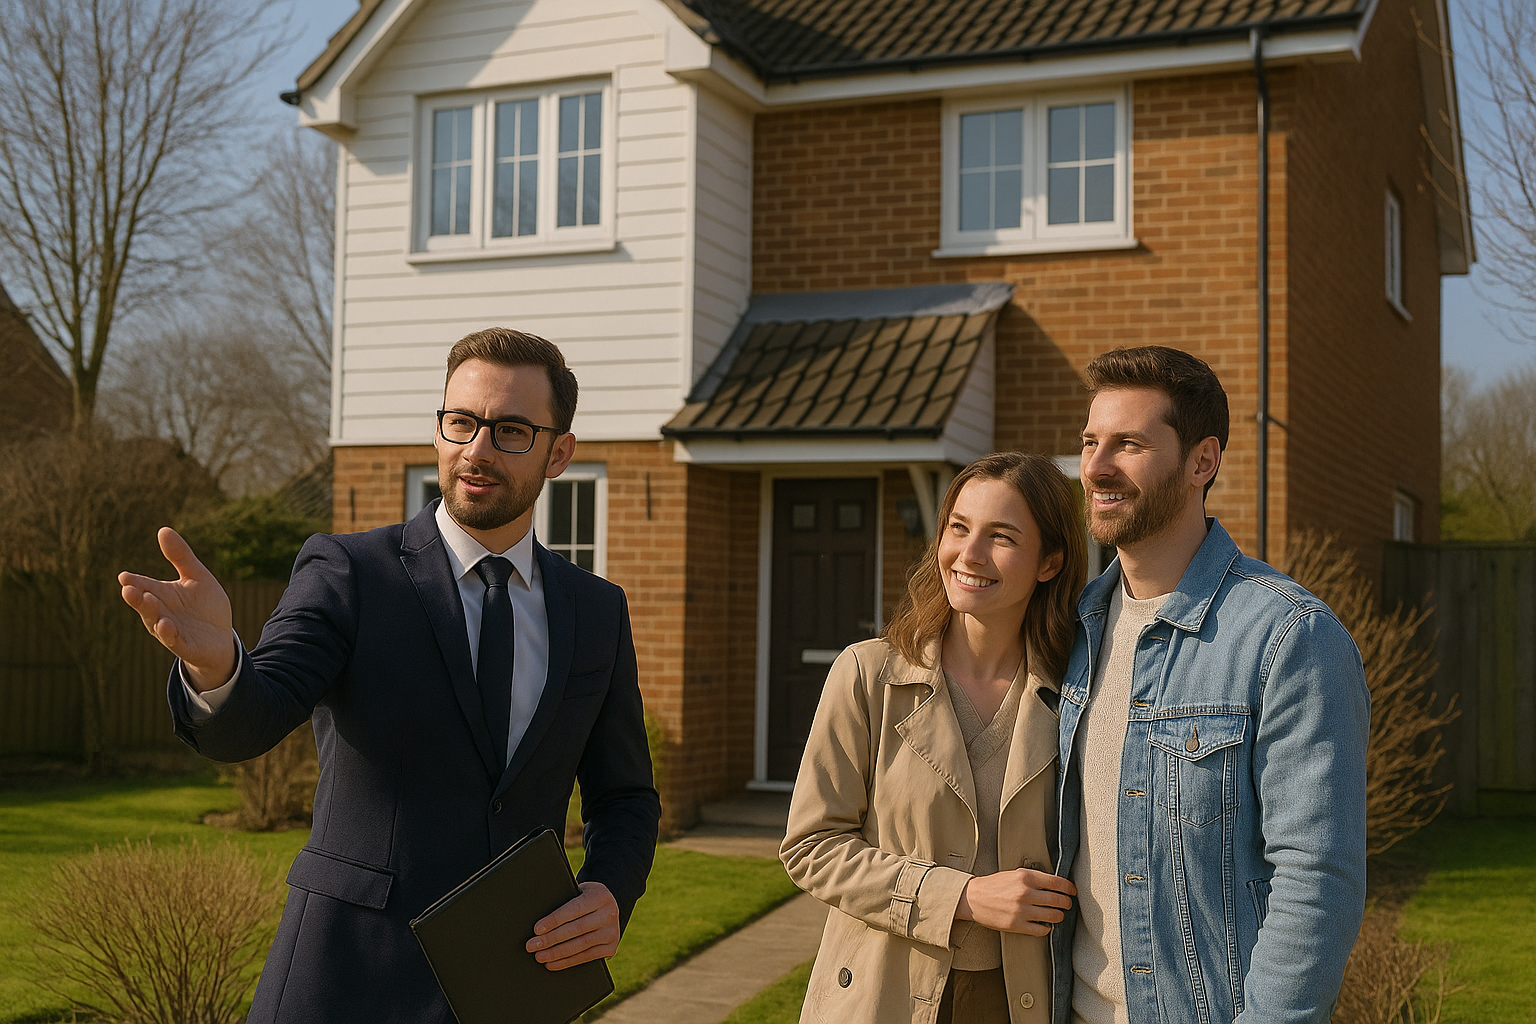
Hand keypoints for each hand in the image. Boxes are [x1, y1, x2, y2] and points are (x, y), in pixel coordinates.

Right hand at [118, 527, 234, 690]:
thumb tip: (163, 529)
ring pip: (156, 621)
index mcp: (161, 594)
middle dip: (136, 597)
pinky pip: (174, 640)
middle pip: (145, 603)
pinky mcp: (184, 645)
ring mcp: (170, 630)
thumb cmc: (205, 606)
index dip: (134, 582)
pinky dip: (168, 633)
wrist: (220, 637)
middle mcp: (161, 612)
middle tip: (127, 588)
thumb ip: (181, 556)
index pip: (144, 585)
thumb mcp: (197, 576)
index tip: (124, 576)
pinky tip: (165, 624)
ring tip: (146, 600)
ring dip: (151, 613)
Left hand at [526, 881, 619, 969]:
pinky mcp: (611, 947)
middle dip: (551, 939)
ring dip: (557, 953)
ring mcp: (612, 932)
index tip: (537, 929)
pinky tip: (553, 963)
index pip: (574, 909)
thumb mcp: (579, 893)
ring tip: (540, 956)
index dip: (555, 920)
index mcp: (600, 896)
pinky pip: (586, 957)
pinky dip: (567, 962)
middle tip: (532, 946)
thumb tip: (540, 923)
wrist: (608, 907)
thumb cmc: (584, 899)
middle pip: (577, 929)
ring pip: (581, 946)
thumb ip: (565, 902)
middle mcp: (609, 914)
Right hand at [955, 867, 1075, 936]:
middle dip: (1066, 903)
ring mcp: (1021, 911)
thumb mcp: (1014, 874)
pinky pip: (1042, 930)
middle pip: (1058, 900)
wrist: (973, 898)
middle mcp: (1025, 893)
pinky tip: (1044, 925)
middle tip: (1067, 904)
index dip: (1069, 888)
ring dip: (1059, 916)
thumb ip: (1034, 878)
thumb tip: (1056, 885)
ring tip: (1057, 915)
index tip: (1073, 891)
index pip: (1057, 882)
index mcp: (1025, 877)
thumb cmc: (994, 885)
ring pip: (1053, 916)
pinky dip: (1046, 928)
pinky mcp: (1017, 926)